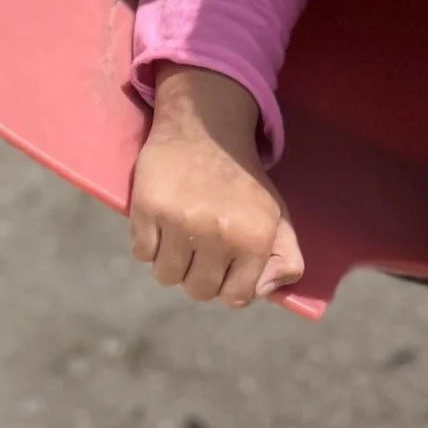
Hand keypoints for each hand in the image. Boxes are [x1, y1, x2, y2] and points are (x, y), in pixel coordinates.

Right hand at [128, 65, 305, 306]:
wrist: (205, 130)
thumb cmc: (243, 182)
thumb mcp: (278, 217)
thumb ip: (285, 259)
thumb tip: (265, 292)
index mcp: (255, 238)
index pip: (235, 297)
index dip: (228, 287)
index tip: (225, 268)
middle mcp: (219, 233)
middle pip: (198, 292)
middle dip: (199, 277)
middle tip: (201, 250)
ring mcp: (180, 221)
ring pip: (167, 276)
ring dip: (172, 263)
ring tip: (181, 237)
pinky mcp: (148, 208)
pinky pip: (142, 253)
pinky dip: (149, 244)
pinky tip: (163, 223)